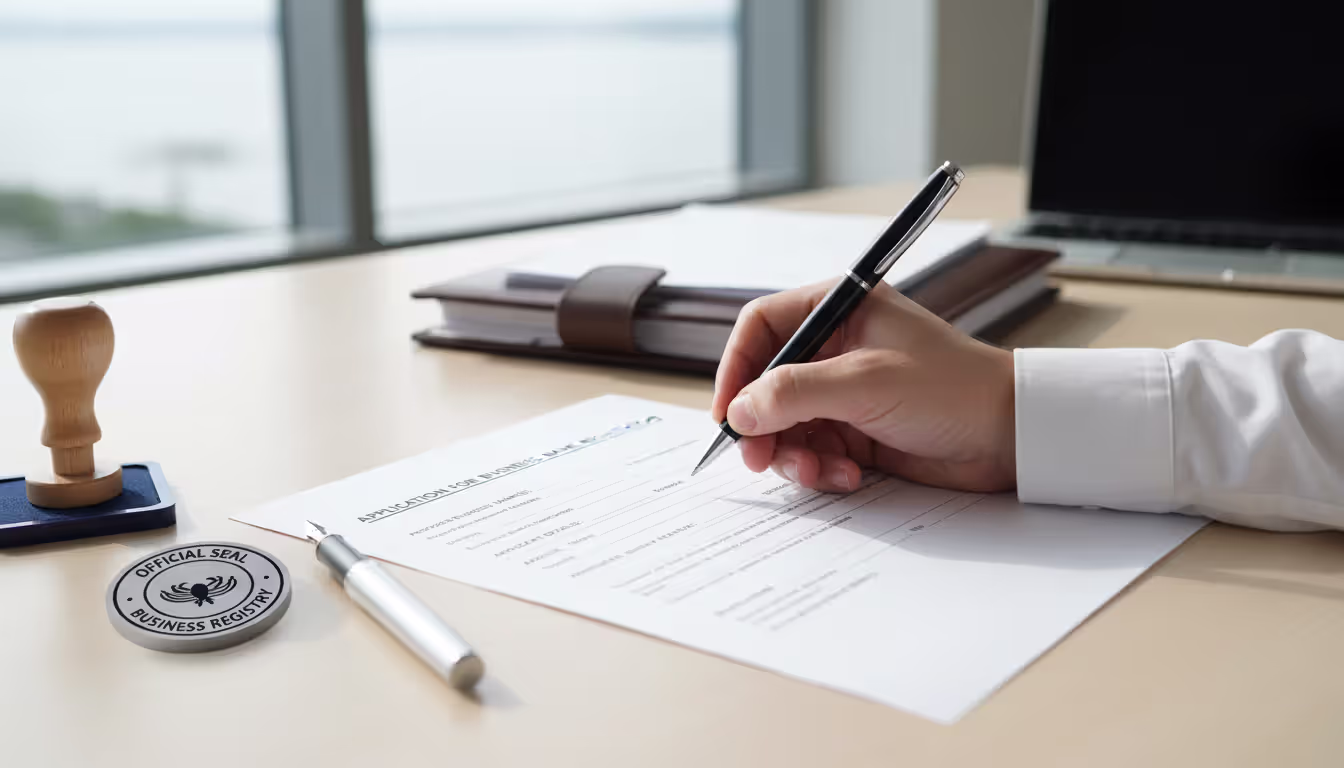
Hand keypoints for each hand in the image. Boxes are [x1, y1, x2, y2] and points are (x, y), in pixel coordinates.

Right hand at [710, 280, 1016, 492]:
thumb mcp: (865, 383)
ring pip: (785, 425)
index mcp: (839, 310)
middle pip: (765, 383)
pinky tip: (848, 478)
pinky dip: (820, 469)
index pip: (761, 328)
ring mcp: (844, 392)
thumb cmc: (952, 388)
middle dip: (761, 425)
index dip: (736, 368)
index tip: (728, 412)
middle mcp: (836, 348)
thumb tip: (739, 411)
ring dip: (792, 454)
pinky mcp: (856, 432)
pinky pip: (813, 451)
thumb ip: (795, 392)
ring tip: (818, 471)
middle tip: (759, 459)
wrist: (1011, 436)